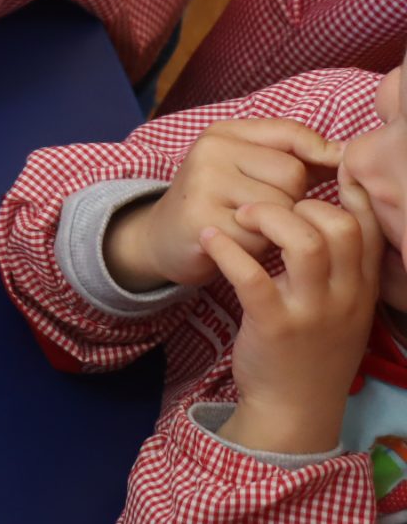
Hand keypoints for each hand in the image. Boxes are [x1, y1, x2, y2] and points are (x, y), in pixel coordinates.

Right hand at [104, 119, 343, 292]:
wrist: (163, 238)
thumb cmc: (219, 201)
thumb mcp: (247, 167)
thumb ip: (293, 154)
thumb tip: (346, 154)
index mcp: (223, 132)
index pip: (293, 134)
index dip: (320, 156)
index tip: (327, 178)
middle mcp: (210, 151)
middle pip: (293, 174)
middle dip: (292, 199)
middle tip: (264, 211)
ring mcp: (203, 184)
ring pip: (282, 206)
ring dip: (278, 228)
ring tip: (252, 229)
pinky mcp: (202, 220)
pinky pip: (262, 236)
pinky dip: (260, 248)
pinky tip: (240, 245)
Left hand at [211, 188, 382, 456]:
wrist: (296, 409)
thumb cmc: (313, 347)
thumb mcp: (344, 308)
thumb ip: (345, 266)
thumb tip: (334, 211)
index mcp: (363, 287)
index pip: (367, 226)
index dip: (346, 190)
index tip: (320, 167)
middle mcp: (345, 296)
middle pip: (339, 226)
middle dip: (301, 200)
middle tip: (265, 202)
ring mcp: (312, 311)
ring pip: (305, 243)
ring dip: (268, 217)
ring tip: (241, 214)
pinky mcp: (274, 325)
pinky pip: (253, 277)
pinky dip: (228, 250)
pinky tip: (210, 238)